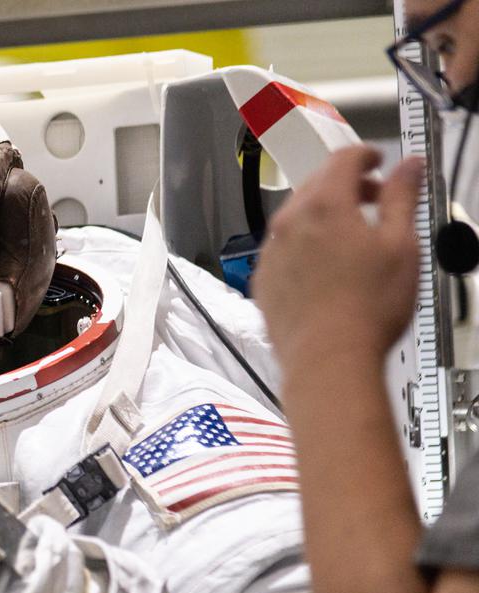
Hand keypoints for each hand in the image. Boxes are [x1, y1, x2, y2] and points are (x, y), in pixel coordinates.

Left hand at [254, 146, 422, 373]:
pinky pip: (282, 250)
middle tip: (373, 199)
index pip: (341, 160)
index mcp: (325, 205)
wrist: (327, 360)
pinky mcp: (262, 282)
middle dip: (346, 185)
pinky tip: (324, 267)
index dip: (364, 154)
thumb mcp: (401, 244)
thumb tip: (409, 165)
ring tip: (351, 235)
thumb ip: (402, 197)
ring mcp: (270, 254)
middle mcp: (288, 223)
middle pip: (316, 186)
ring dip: (323, 216)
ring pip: (295, 219)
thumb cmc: (370, 306)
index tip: (377, 161)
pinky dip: (303, 246)